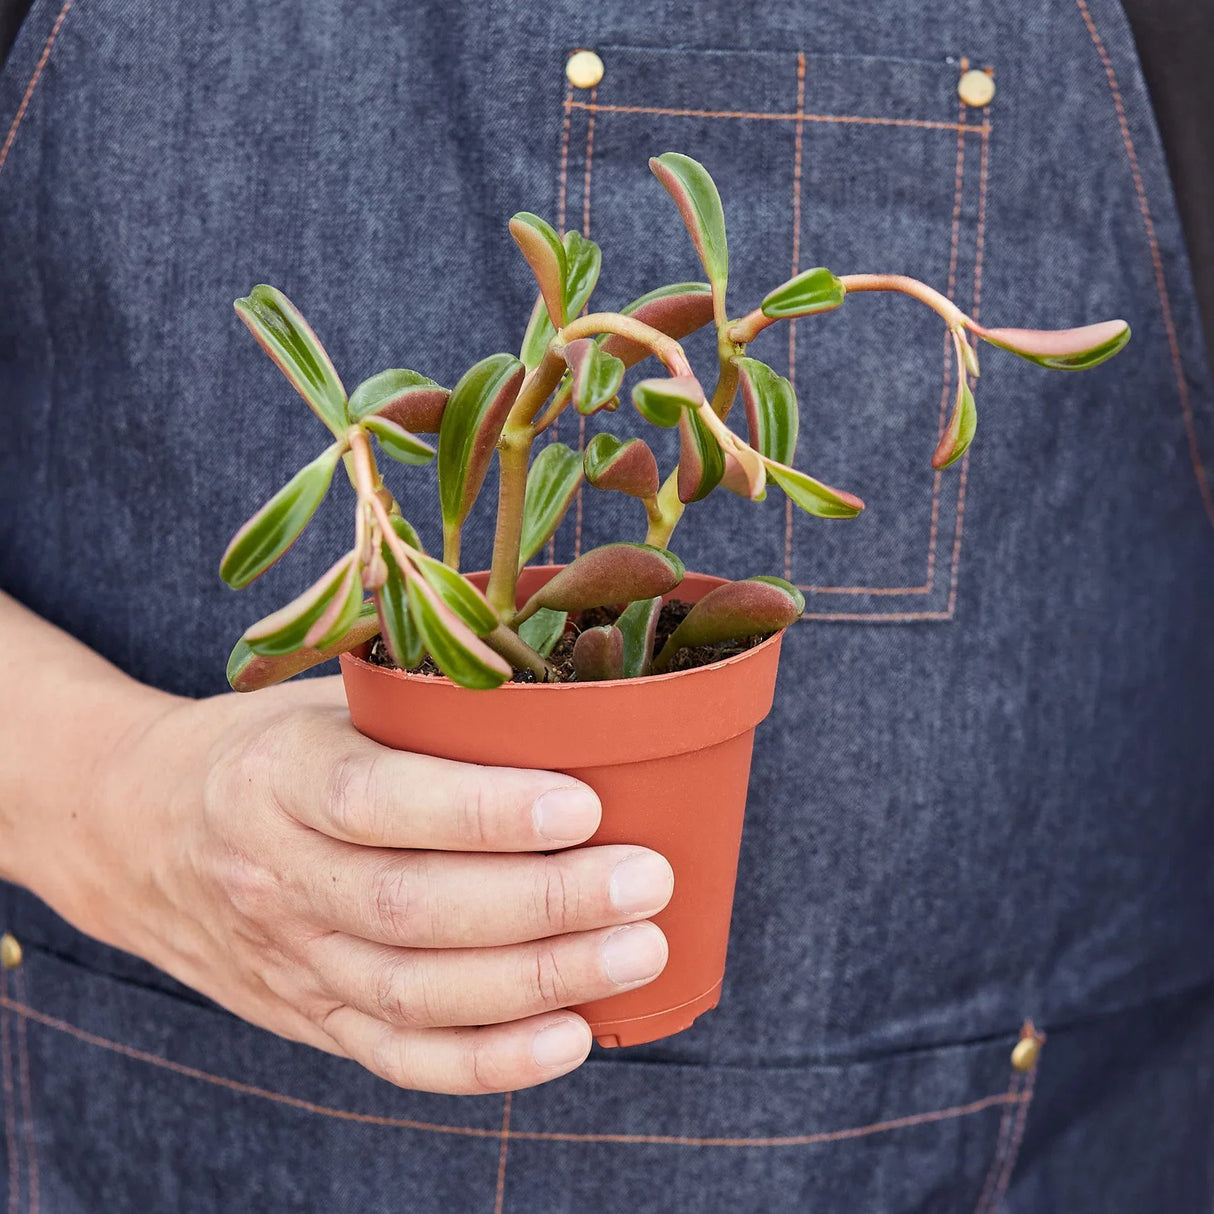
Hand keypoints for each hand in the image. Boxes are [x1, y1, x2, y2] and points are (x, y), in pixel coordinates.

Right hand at [47, 676, 672, 1094]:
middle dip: (543, 902)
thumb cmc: (268, 748)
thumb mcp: (324, 701)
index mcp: (279, 775)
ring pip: (415, 991)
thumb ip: (420, 709)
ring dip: (537, 981)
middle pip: (411, 908)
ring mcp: (289, 957)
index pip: (378, 800)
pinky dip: (488, 1061)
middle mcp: (277, 874)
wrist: (136, 827)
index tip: (584, 802)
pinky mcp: (307, 1014)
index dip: (482, 811)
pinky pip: (397, 1056)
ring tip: (638, 952)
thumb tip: (570, 701)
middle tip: (646, 880)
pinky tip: (571, 1037)